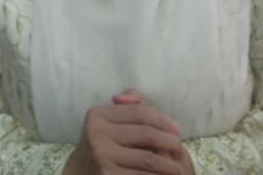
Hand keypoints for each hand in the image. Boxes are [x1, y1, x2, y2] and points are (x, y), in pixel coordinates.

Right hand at [63, 95, 184, 174]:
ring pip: (148, 158)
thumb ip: (127, 105)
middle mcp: (97, 133)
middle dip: (169, 141)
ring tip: (178, 168)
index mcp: (97, 115)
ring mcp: (102, 156)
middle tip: (179, 147)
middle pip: (146, 134)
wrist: (83, 170)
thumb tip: (135, 96)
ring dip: (169, 164)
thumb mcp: (110, 121)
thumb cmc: (104, 143)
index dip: (162, 119)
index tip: (176, 129)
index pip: (138, 112)